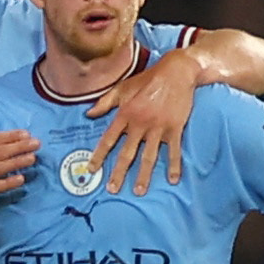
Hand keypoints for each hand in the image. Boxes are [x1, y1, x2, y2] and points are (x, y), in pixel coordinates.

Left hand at [84, 49, 194, 193]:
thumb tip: (88, 114)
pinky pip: (173, 151)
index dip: (99, 155)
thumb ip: (104, 102)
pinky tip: (173, 180)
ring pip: (149, 156)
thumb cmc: (147, 79)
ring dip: (143, 175)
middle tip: (112, 189)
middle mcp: (140, 123)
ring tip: (138, 191)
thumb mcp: (122, 88)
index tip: (91, 169)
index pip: (108, 139)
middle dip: (119, 173)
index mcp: (125, 114)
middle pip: (127, 153)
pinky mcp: (175, 128)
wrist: (176, 72)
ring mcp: (158, 127)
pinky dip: (174, 165)